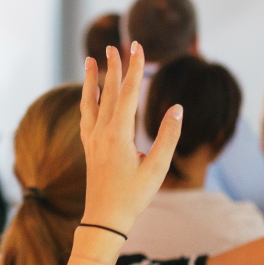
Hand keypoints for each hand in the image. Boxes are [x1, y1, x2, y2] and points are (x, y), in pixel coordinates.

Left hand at [80, 43, 182, 232]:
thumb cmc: (133, 196)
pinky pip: (86, 115)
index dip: (133, 68)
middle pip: (107, 92)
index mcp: (118, 135)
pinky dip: (88, 99)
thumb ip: (167, 137)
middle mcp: (100, 133)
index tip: (136, 47)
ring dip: (92, 80)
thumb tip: (177, 108)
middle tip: (115, 45)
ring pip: (90, 102)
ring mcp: (91, 140)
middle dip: (113, 67)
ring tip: (90, 60)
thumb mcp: (157, 169)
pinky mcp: (88, 147)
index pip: (127, 94)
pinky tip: (90, 95)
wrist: (104, 219)